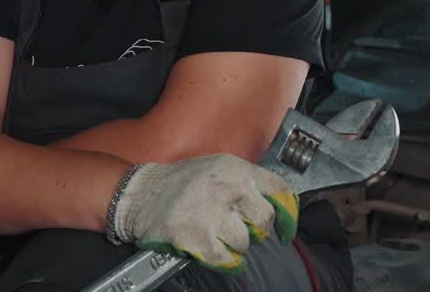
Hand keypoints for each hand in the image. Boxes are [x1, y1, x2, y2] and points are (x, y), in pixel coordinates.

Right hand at [109, 153, 299, 273]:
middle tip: (242, 229)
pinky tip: (214, 249)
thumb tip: (276, 205)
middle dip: (257, 230)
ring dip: (235, 244)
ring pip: (245, 243)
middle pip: (265, 221)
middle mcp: (227, 189)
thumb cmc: (181, 182)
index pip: (279, 190)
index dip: (288, 214)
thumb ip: (246, 183)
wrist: (140, 194)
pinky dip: (225, 260)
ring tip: (217, 234)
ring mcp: (212, 214)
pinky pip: (228, 259)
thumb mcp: (217, 168)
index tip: (286, 229)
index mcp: (235, 169)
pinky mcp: (198, 238)